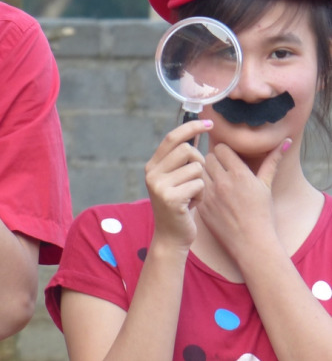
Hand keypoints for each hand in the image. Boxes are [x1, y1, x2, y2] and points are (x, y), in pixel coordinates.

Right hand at [144, 120, 211, 249]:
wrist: (172, 236)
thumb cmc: (180, 205)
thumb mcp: (173, 180)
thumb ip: (178, 160)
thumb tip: (193, 135)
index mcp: (152, 166)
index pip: (172, 138)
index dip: (191, 127)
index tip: (209, 124)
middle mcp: (152, 173)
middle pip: (188, 150)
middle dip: (199, 163)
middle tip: (195, 180)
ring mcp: (159, 186)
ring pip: (196, 168)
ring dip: (201, 182)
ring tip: (192, 195)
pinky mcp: (171, 198)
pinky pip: (199, 184)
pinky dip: (201, 195)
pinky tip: (192, 205)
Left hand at [198, 139, 287, 260]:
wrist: (251, 242)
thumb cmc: (262, 214)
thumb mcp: (267, 186)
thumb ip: (272, 162)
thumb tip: (285, 142)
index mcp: (240, 174)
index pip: (221, 148)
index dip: (224, 152)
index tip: (227, 158)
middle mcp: (223, 182)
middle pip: (208, 157)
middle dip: (213, 161)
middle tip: (219, 168)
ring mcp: (210, 194)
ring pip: (198, 171)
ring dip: (204, 173)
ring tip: (213, 180)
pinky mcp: (201, 205)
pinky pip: (193, 187)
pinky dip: (198, 187)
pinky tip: (207, 193)